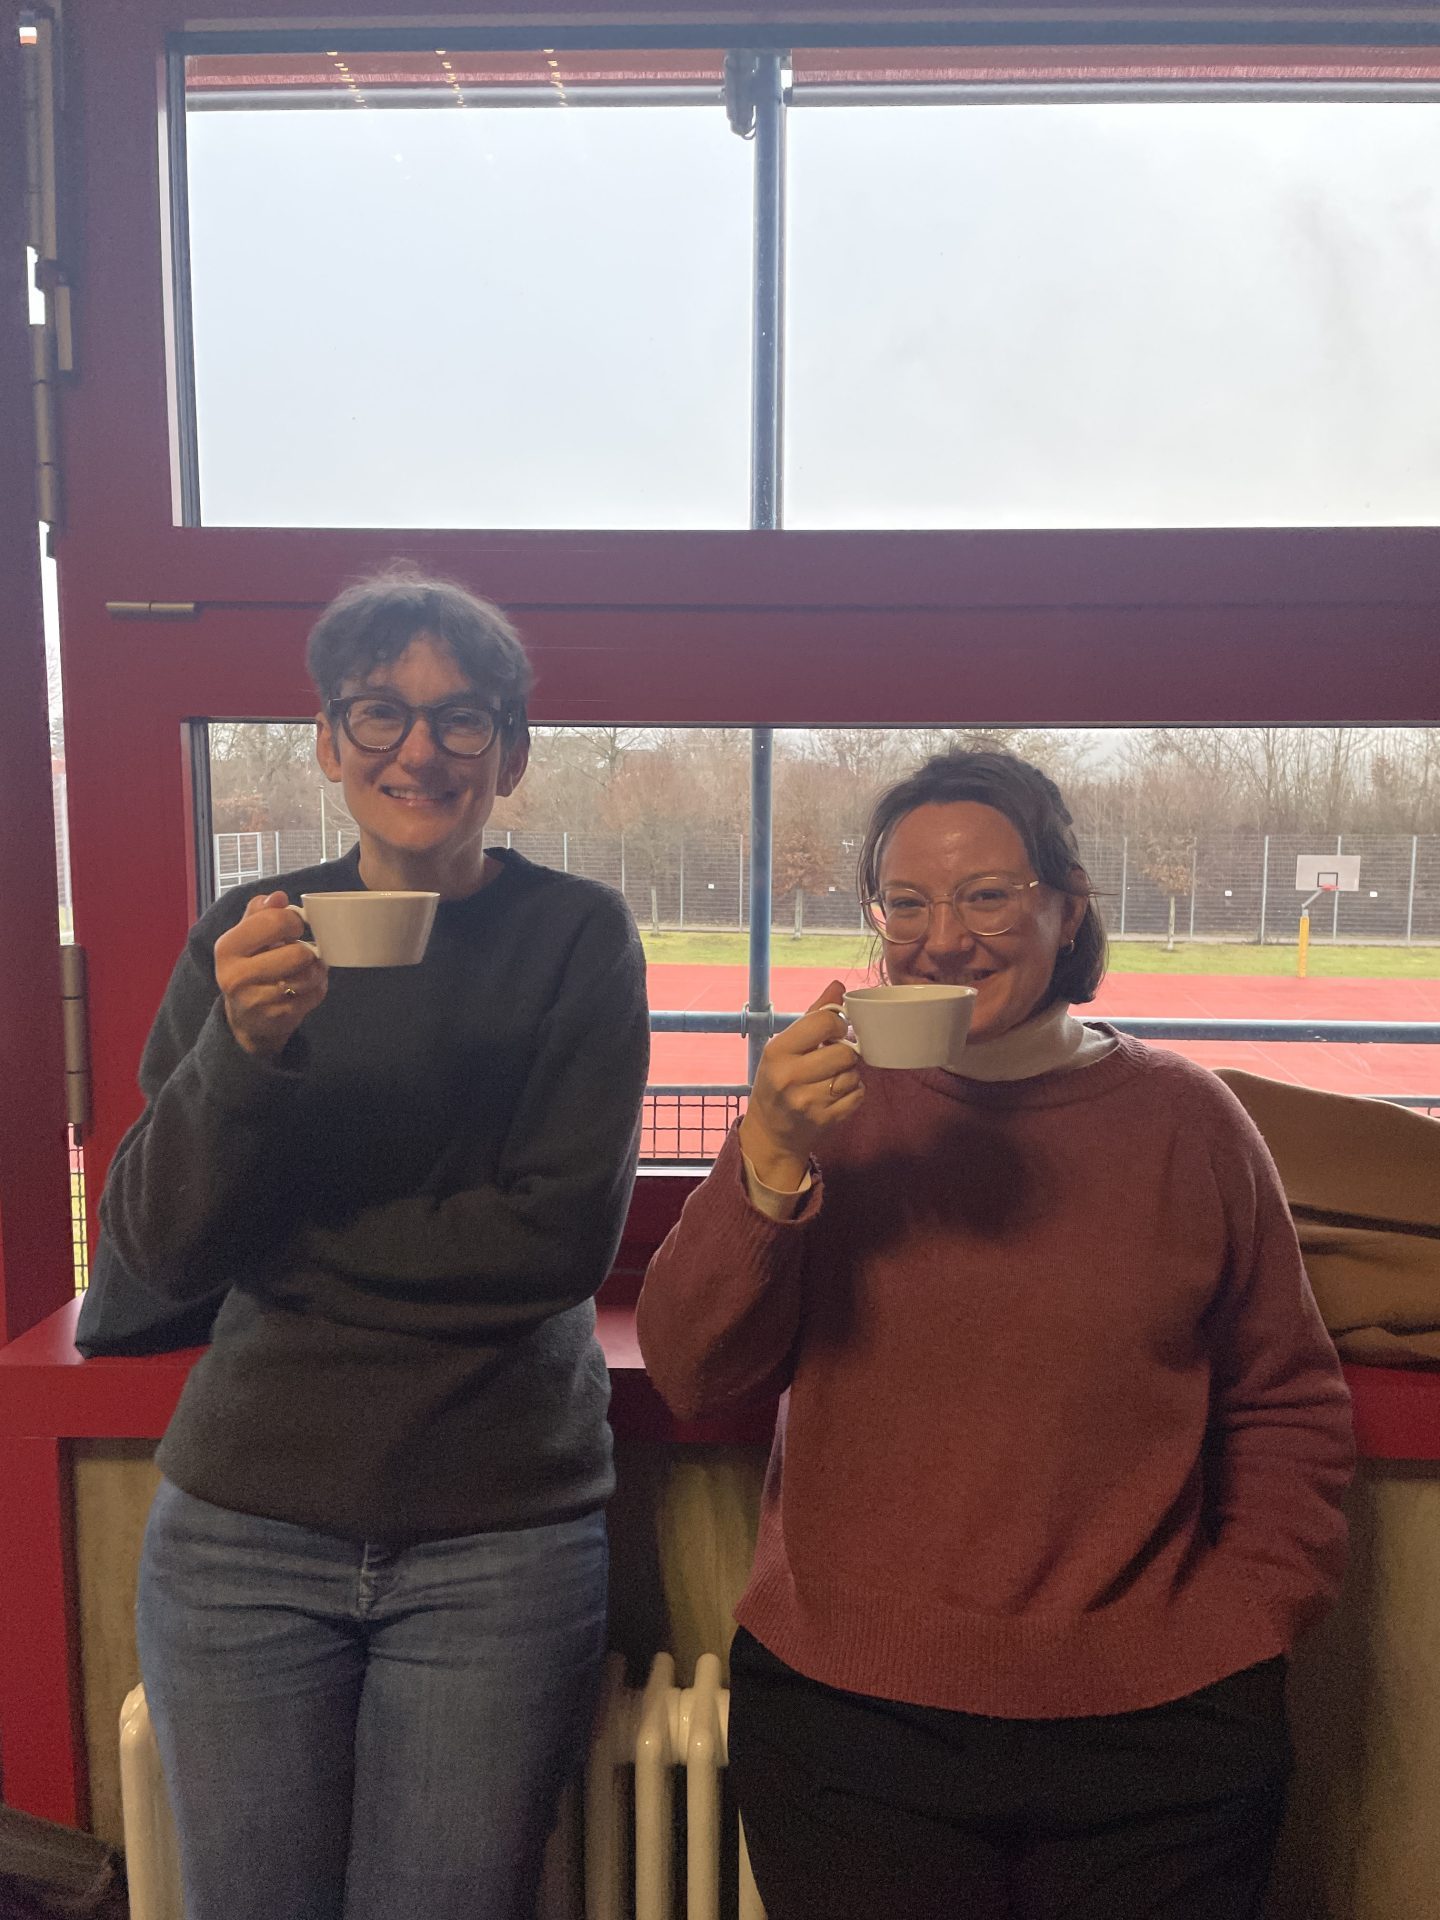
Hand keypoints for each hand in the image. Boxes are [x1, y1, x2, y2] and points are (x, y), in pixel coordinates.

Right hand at [214, 891, 326, 1057]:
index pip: (273, 921)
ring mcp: (257, 1000)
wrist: (244, 1018)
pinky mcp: (278, 1018)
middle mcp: (236, 976)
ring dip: (316, 969)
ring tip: (307, 967)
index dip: (293, 920)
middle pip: (297, 953)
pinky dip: (318, 987)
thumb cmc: (248, 967)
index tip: (294, 926)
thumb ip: (260, 913)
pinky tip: (308, 985)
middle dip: (307, 949)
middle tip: (302, 950)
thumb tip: (277, 897)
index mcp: (227, 947)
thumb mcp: (245, 937)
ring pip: (309, 975)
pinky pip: (315, 995)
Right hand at [739, 982, 863, 1189]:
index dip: (837, 1025)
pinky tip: (836, 1095)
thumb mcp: (784, 1047)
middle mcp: (789, 1077)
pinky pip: (858, 1096)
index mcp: (777, 1051)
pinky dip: (853, 1093)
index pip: (823, 1023)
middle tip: (833, 1060)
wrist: (771, 1134)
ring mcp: (807, 1102)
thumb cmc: (778, 1082)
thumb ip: (813, 1015)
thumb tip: (838, 985)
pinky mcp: (824, 1120)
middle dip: (844, 1054)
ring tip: (832, 1079)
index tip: (833, 1034)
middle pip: (844, 1052)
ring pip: (853, 1075)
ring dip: (849, 1075)